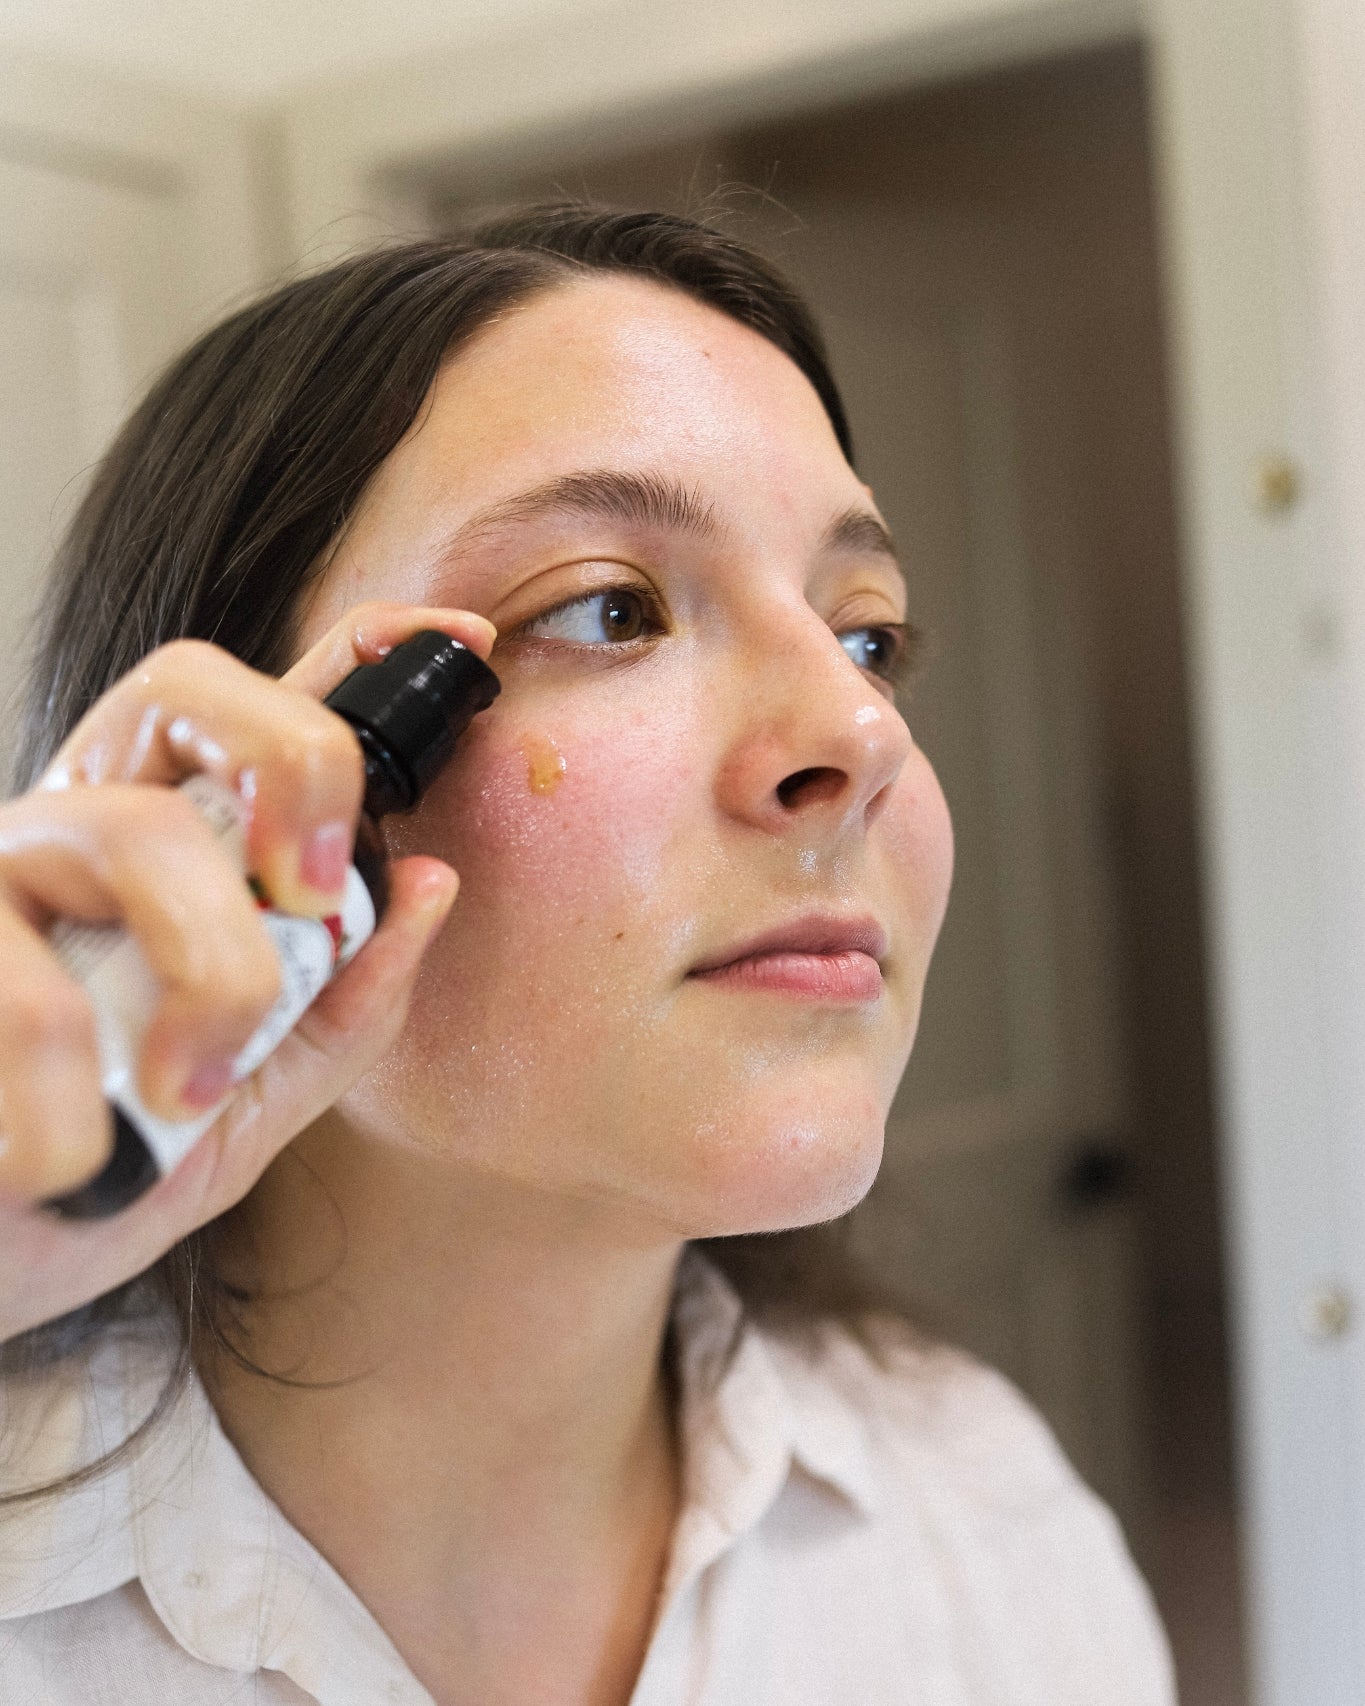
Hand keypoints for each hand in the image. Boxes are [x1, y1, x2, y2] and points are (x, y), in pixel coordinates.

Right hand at [0, 603, 493, 1342]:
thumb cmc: (115, 1170)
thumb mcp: (253, 1099)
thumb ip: (342, 1003)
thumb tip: (428, 884)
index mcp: (168, 845)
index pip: (261, 704)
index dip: (363, 650)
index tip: (463, 641)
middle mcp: (76, 823)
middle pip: (190, 684)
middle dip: (295, 767)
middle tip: (315, 897)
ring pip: (131, 828)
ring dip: (207, 973)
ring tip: (188, 1092)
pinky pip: (29, 989)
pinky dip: (75, 1099)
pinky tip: (67, 1158)